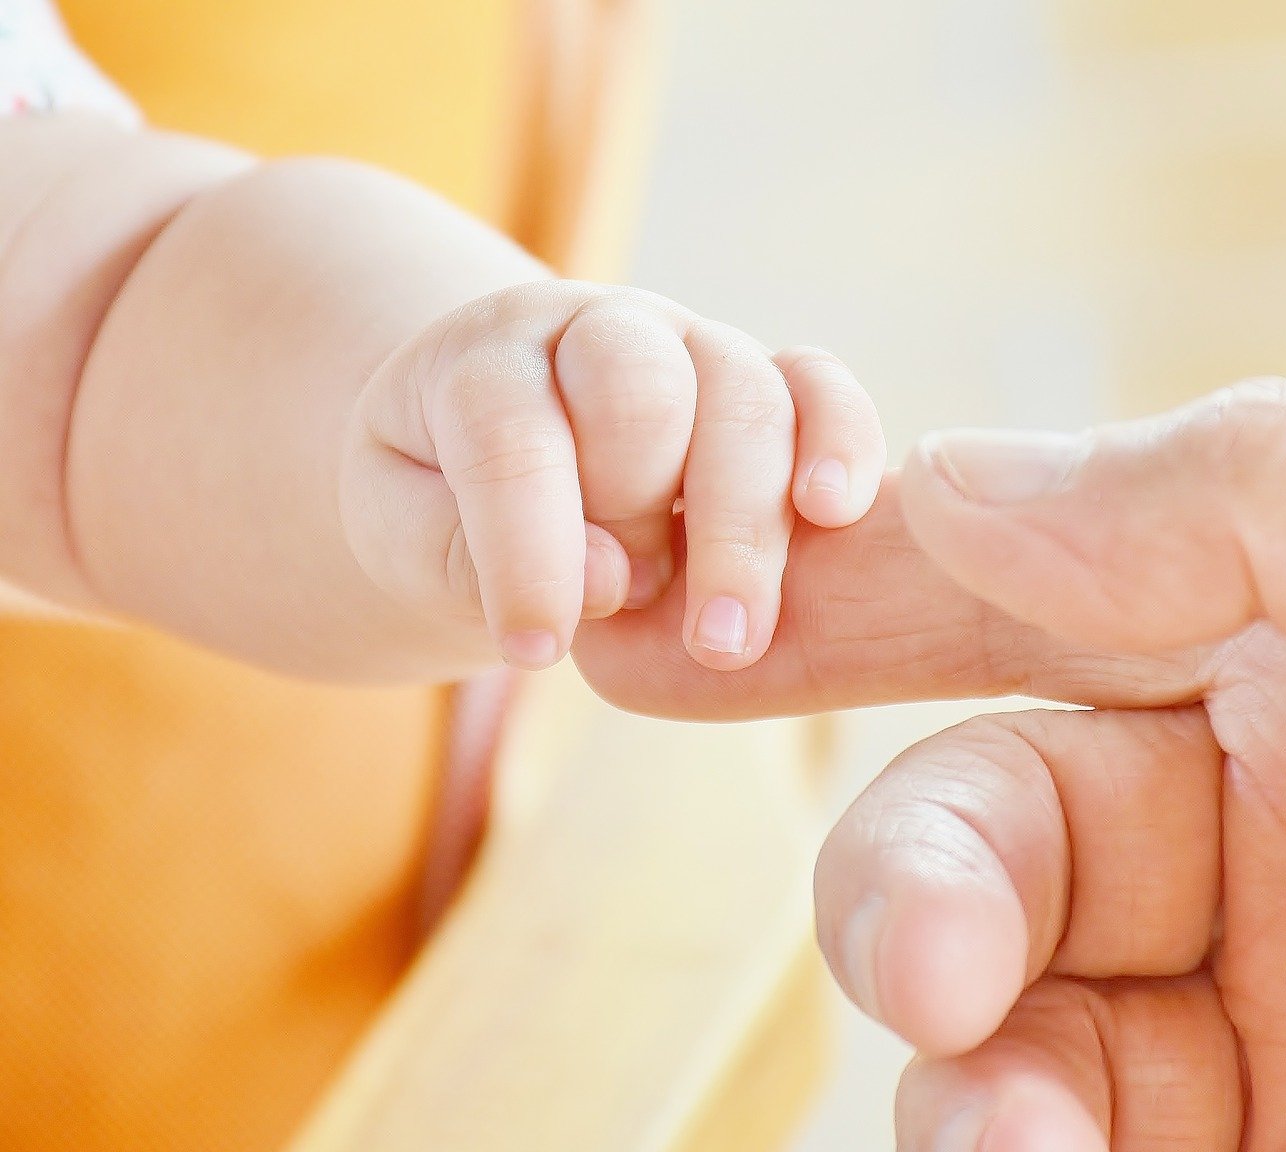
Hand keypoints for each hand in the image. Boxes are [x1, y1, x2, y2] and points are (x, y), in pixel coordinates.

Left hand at [341, 280, 883, 671]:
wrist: (496, 449)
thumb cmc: (444, 503)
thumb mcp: (408, 536)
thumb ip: (472, 558)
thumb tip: (607, 580)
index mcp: (487, 360)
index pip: (511, 439)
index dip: (526, 551)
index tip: (535, 650)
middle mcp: (599, 330)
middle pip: (642, 393)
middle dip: (641, 516)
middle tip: (630, 613)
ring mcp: (692, 346)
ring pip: (742, 396)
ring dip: (742, 526)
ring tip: (727, 639)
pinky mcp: (767, 377)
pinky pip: (820, 383)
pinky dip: (839, 439)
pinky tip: (829, 512)